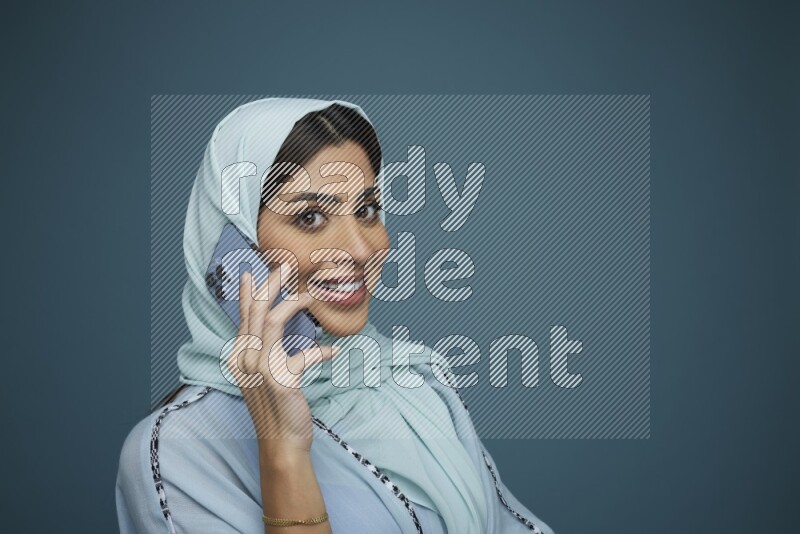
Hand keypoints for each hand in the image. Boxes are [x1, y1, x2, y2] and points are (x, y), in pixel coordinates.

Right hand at [226, 267, 336, 455]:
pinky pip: (303, 356)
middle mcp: (245, 361)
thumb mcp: (267, 375)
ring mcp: (260, 370)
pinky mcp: (281, 381)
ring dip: (292, 304)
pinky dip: (319, 352)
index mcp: (239, 357)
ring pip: (272, 323)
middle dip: (270, 285)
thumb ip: (269, 351)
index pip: (243, 319)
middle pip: (256, 313)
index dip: (248, 294)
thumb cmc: (277, 407)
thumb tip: (278, 325)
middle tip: (284, 265)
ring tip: (310, 294)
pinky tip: (332, 350)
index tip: (251, 272)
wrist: (281, 442)